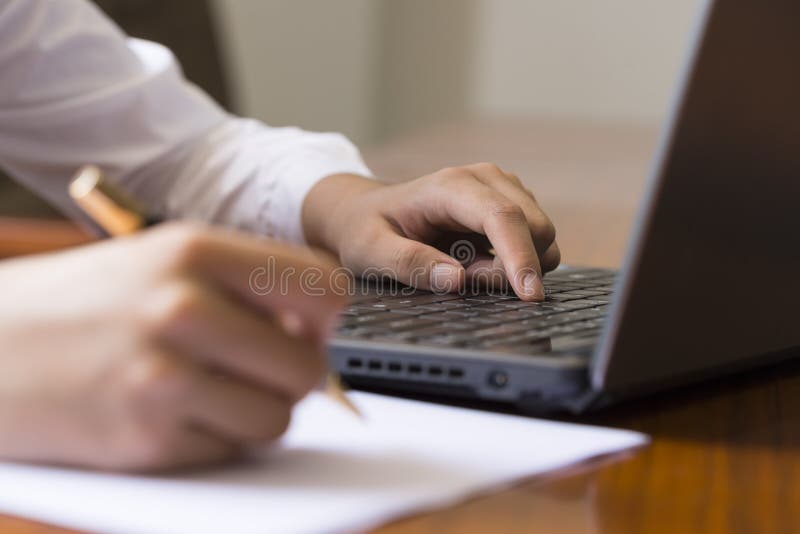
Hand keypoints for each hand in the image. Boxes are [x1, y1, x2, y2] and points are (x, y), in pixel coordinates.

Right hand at [0, 222, 343, 471]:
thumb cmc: (84, 302)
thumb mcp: (162, 258)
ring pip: (277, 419)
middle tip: (256, 369)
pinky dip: (212, 438)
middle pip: (309, 368)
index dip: (326, 318)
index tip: (304, 329)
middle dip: (292, 376)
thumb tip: (321, 328)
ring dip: (254, 411)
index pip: (325, 289)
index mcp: (195, 250)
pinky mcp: (144, 439)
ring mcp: (162, 378)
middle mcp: (182, 308)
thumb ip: (245, 282)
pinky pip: (229, 450)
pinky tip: (172, 412)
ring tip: (209, 390)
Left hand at [303, 164, 559, 299]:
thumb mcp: (371, 252)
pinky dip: (515, 262)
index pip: (503, 218)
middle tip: (469, 282)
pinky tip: (479, 263)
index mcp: (451, 186)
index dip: (521, 257)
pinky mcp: (510, 204)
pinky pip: (534, 240)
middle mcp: (485, 179)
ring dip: (514, 266)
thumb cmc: (367, 230)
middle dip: (514, 268)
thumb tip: (457, 280)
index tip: (530, 295)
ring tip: (468, 269)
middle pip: (535, 227)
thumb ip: (410, 264)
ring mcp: (502, 188)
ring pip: (542, 235)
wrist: (365, 210)